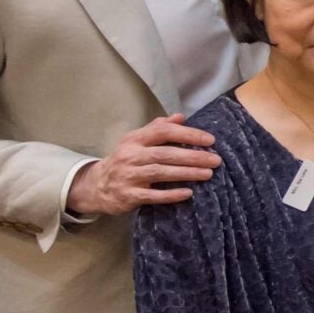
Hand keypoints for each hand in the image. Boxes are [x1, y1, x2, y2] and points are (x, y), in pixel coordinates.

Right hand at [68, 115, 220, 214]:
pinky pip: (152, 195)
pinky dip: (171, 194)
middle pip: (165, 153)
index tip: (210, 140)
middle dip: (193, 156)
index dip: (187, 134)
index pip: (163, 131)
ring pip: (160, 172)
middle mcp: (130, 156)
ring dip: (186, 173)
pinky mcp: (128, 195)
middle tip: (215, 160)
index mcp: (134, 139)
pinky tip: (188, 193)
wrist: (98, 186)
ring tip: (208, 174)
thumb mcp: (137, 141)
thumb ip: (158, 128)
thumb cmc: (126, 160)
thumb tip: (181, 116)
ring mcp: (128, 176)